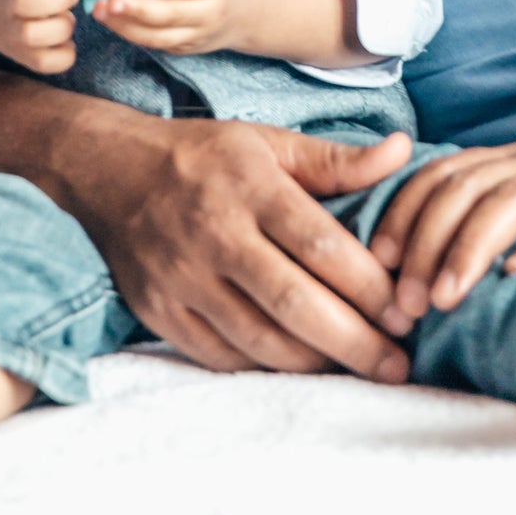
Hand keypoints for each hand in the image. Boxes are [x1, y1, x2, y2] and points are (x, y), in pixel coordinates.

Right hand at [67, 112, 419, 379]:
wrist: (110, 171)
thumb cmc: (205, 157)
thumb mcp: (269, 143)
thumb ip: (337, 160)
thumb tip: (403, 152)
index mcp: (250, 187)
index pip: (321, 245)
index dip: (370, 286)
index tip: (405, 312)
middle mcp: (216, 234)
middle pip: (296, 303)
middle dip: (355, 342)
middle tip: (398, 364)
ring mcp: (183, 279)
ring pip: (261, 339)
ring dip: (318, 363)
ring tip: (361, 371)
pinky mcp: (160, 312)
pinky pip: (224, 356)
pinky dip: (268, 368)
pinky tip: (304, 368)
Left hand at [93, 0, 241, 54]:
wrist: (244, 10)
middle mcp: (208, 13)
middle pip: (170, 15)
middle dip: (136, 9)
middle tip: (108, 1)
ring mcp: (195, 35)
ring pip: (157, 37)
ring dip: (124, 26)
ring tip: (99, 11)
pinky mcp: (183, 49)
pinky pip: (154, 45)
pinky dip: (130, 33)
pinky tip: (111, 20)